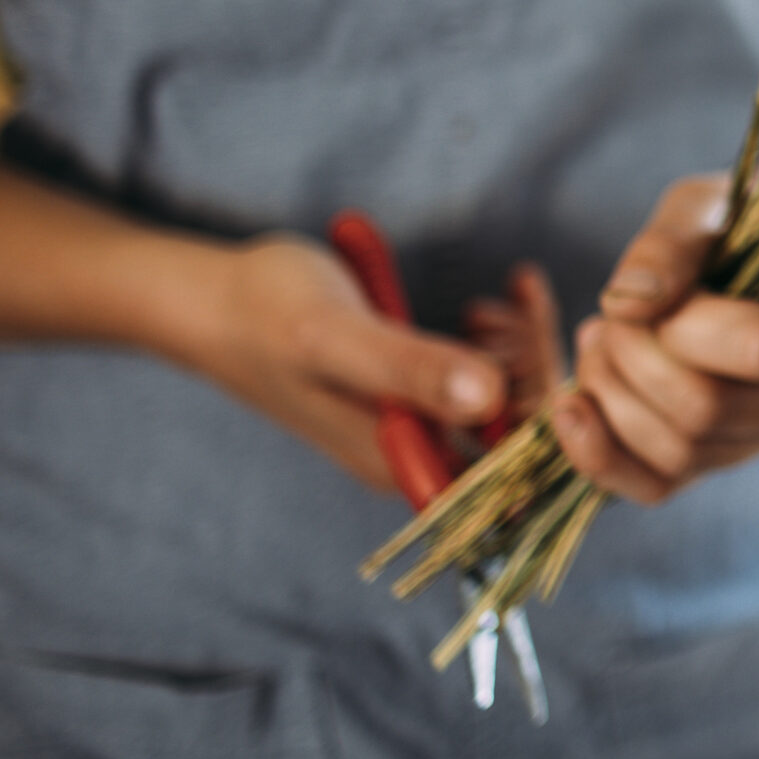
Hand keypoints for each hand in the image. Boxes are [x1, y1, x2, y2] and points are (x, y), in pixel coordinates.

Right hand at [186, 234, 519, 494]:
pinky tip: (500, 294)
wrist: (219, 298)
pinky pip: (497, 374)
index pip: (514, 463)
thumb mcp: (335, 335)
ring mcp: (421, 424)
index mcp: (401, 464)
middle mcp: (418, 456)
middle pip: (524, 429)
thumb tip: (485, 397)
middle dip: (532, 363)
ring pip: (516, 397)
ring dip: (521, 345)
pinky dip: (508, 333)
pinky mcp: (424, 392)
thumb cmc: (266, 312)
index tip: (518, 336)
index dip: (539, 403)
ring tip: (488, 302)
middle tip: (506, 304)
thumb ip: (407, 367)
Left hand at [552, 174, 758, 504]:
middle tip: (608, 316)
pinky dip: (599, 455)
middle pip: (711, 410)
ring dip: (612, 396)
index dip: (689, 328)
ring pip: (680, 453)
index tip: (657, 295)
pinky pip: (658, 488)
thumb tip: (627, 304)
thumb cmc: (748, 229)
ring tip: (599, 340)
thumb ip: (672, 242)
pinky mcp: (729, 462)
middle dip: (635, 360)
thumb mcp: (714, 205)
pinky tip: (573, 407)